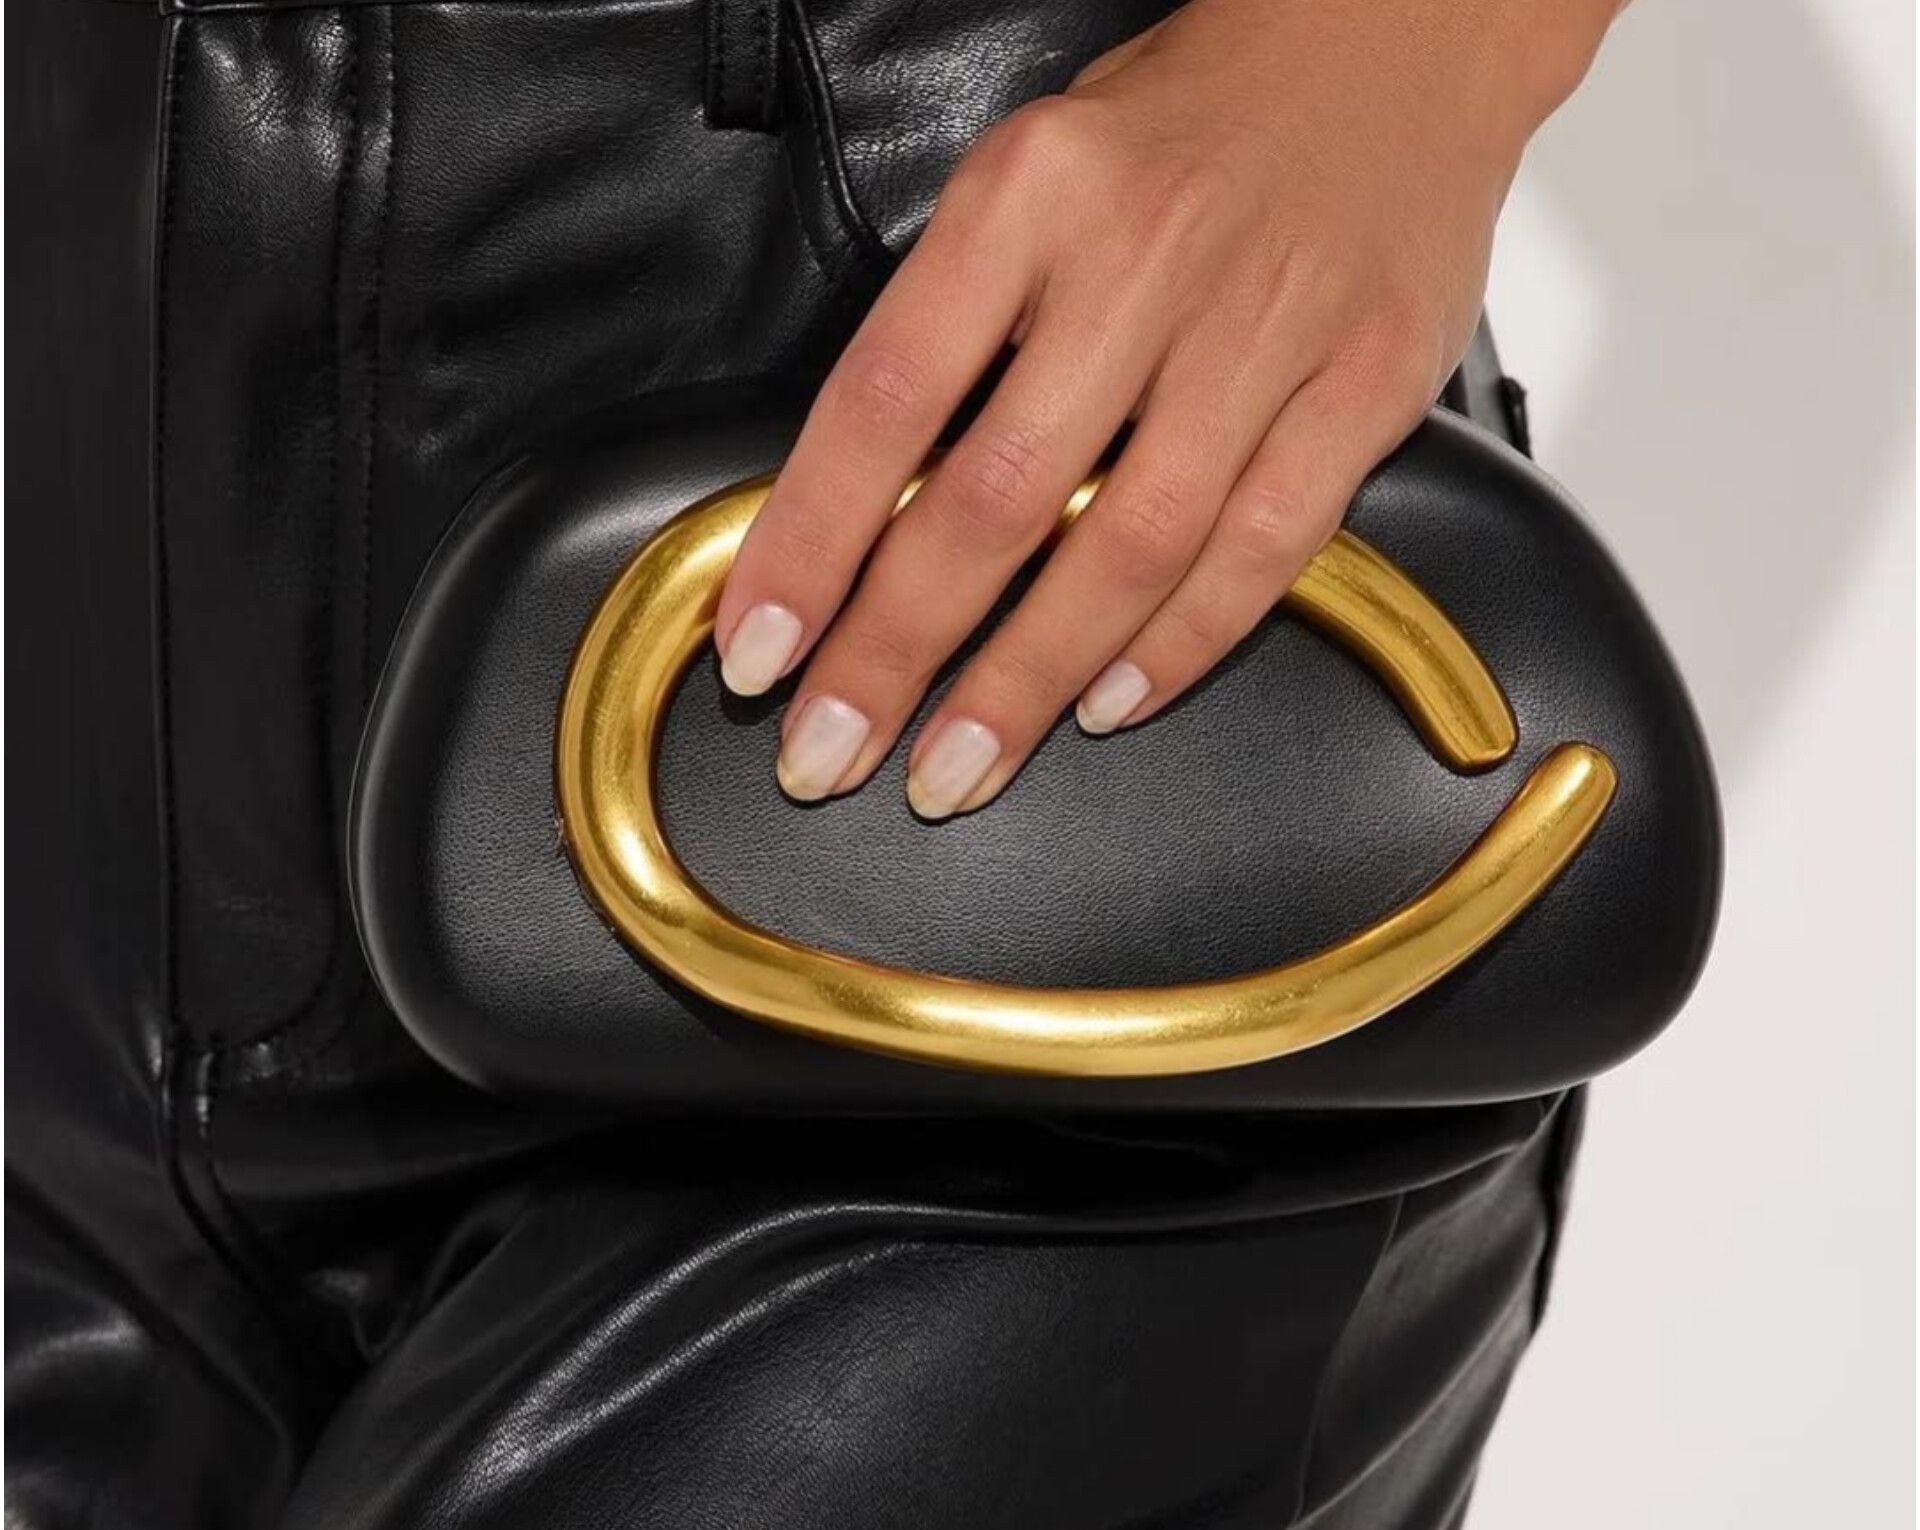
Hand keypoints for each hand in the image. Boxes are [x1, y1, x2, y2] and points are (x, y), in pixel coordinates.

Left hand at [715, 0, 1613, 817]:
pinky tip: (1108, 705)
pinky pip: (1266, 547)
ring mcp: (1264, 329)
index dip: (809, 545)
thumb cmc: (1186, 128)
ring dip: (1024, 681)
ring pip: (1125, 547)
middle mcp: (1141, 262)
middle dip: (896, 652)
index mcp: (1027, 198)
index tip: (760, 650)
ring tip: (952, 770)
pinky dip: (1181, 643)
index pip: (882, 400)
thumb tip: (862, 511)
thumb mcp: (1030, 182)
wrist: (1394, 41)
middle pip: (992, 500)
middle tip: (832, 751)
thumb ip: (956, 329)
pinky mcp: (1368, 382)